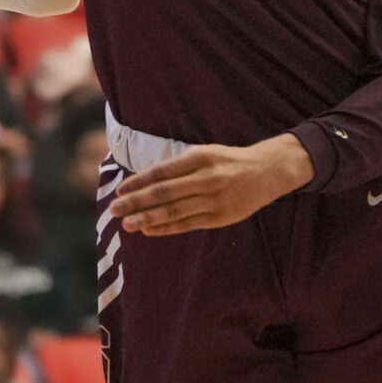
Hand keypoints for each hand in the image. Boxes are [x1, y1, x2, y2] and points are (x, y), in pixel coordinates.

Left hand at [114, 135, 311, 236]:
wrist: (267, 172)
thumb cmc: (228, 161)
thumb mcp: (205, 153)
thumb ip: (178, 167)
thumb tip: (144, 181)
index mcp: (200, 158)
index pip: (162, 172)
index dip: (139, 182)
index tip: (120, 190)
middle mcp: (206, 179)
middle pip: (164, 193)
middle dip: (136, 202)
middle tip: (114, 209)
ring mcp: (213, 200)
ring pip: (174, 211)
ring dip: (147, 218)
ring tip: (127, 224)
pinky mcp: (220, 217)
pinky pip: (187, 224)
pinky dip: (166, 228)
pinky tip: (149, 230)